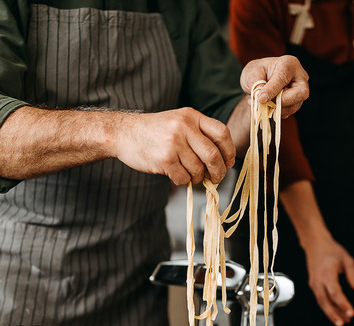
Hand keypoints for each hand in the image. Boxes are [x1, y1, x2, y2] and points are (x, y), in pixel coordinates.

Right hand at [114, 108, 234, 184]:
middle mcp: (184, 127)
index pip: (222, 133)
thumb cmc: (154, 131)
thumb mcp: (178, 121)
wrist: (123, 133)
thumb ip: (199, 134)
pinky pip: (183, 178)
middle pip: (213, 155)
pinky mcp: (164, 159)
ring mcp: (174, 143)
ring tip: (190, 174)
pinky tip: (176, 174)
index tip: (228, 162)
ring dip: (197, 178)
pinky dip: (183, 181)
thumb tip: (222, 160)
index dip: (229, 151)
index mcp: (191, 116)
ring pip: (198, 170)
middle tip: (216, 178)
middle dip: (218, 172)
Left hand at [240, 55, 308, 118]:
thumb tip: (261, 98)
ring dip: (276, 109)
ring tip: (261, 106)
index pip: (283, 78)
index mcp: (288, 64)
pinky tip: (266, 108)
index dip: (272, 90)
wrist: (261, 79)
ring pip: (294, 105)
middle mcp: (299, 77)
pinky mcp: (297, 103)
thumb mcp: (251, 72)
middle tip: (265, 104)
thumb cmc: (257, 71)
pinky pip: (289, 112)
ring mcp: (301, 91)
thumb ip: (256, 83)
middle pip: (300, 93)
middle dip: (281, 102)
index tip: (261, 99)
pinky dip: (276, 113)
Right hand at [303, 238, 353, 325]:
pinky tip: (337, 313)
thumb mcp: (347, 261)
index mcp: (327, 273)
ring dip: (331, 313)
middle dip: (334, 314)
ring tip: (342, 322)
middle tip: (343, 324)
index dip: (343, 304)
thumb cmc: (333, 251)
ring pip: (321, 303)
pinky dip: (327, 308)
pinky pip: (320, 299)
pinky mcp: (313, 285)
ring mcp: (314, 284)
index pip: (335, 292)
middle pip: (325, 301)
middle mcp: (318, 280)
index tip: (352, 313)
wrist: (315, 244)